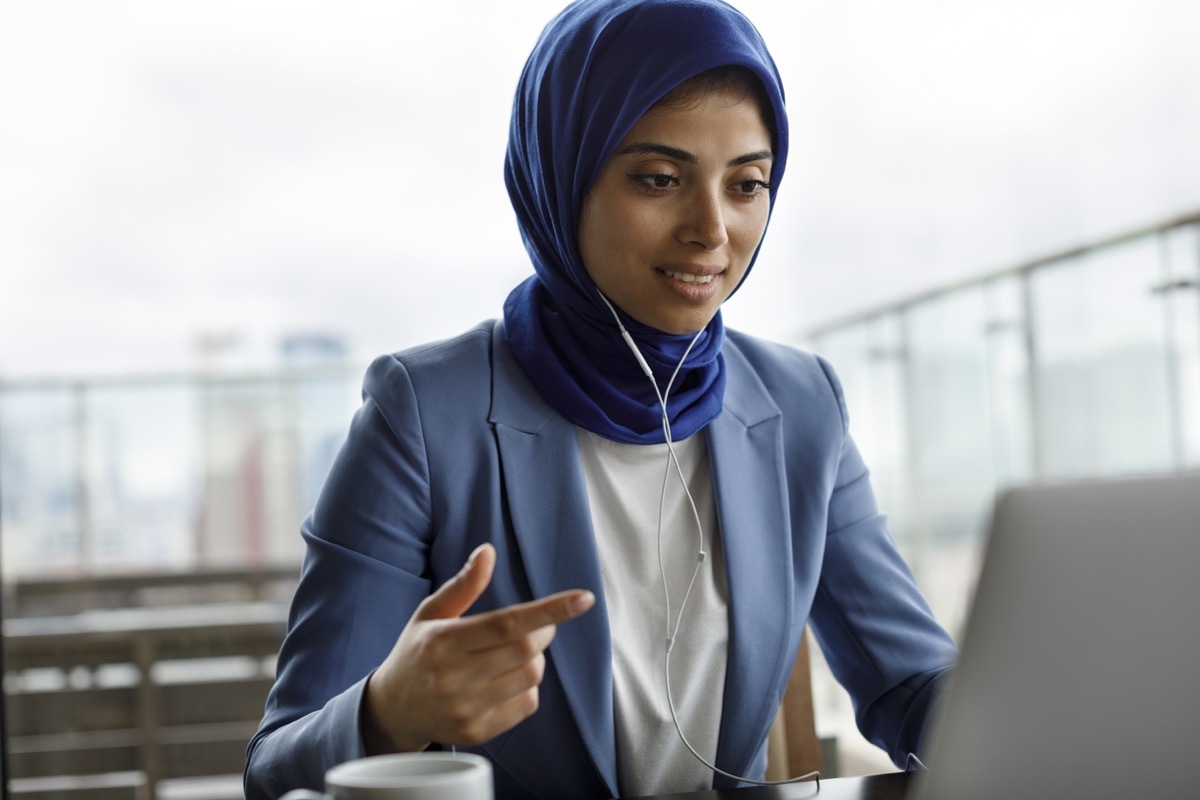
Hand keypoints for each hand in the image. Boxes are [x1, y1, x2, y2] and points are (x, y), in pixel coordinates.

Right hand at [361, 543, 594, 752]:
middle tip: (531, 627)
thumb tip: (488, 551)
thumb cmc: (417, 652)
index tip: (583, 599)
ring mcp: (465, 709)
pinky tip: (504, 681)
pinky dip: (527, 687)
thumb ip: (463, 585)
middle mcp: (453, 677)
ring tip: (512, 655)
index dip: (549, 610)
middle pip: (526, 650)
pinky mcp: (476, 732)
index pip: (506, 623)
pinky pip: (527, 704)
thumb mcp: (431, 613)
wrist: (392, 710)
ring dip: (534, 659)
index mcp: (443, 641)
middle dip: (541, 632)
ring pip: (531, 676)